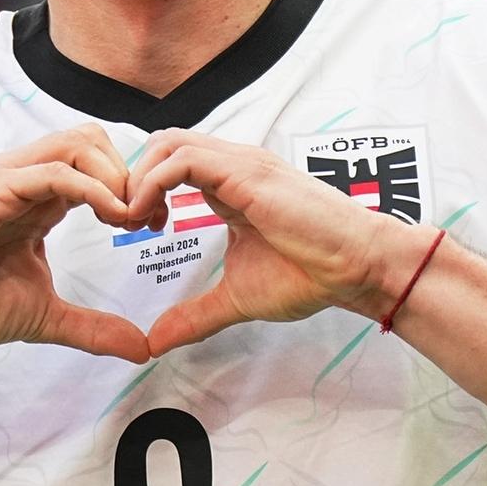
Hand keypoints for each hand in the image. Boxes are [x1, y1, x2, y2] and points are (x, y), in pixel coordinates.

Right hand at [0, 125, 150, 359]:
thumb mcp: (43, 316)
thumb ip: (92, 327)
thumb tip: (142, 349)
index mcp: (37, 198)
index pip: (97, 165)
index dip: (132, 189)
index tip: (152, 226)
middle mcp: (25, 177)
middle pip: (94, 140)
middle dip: (131, 174)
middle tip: (146, 220)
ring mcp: (9, 177)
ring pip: (79, 143)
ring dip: (116, 176)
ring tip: (129, 219)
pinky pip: (56, 171)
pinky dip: (94, 188)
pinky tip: (113, 217)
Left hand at [122, 130, 426, 353]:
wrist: (359, 268)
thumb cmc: (312, 275)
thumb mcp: (237, 298)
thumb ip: (194, 315)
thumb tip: (155, 342)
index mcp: (229, 184)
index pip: (169, 161)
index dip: (142, 188)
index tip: (136, 228)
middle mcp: (232, 166)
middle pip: (161, 143)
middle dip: (131, 178)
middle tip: (127, 223)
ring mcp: (240, 165)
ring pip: (167, 144)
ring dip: (138, 180)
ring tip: (134, 221)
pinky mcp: (246, 174)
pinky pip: (183, 160)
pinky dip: (153, 184)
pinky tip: (150, 218)